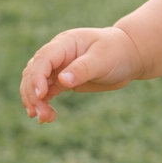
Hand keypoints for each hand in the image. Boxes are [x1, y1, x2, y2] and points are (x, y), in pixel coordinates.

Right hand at [20, 25, 143, 122]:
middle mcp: (56, 54)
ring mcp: (57, 68)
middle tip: (41, 114)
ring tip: (43, 119)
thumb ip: (82, 69)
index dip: (37, 77)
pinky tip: (46, 117)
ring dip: (35, 101)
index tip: (41, 96)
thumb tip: (62, 81)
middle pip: (33, 72)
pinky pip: (45, 92)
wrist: (128, 55)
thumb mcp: (103, 59)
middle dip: (33, 93)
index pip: (43, 59)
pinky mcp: (61, 81)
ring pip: (35, 84)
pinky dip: (42, 104)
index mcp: (64, 43)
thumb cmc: (117, 52)